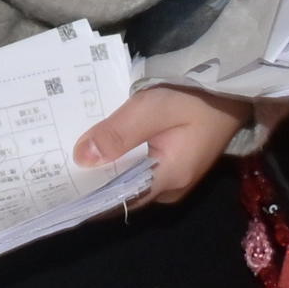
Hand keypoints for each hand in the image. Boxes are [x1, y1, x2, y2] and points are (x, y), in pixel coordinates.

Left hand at [69, 80, 258, 205]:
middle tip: (51, 168)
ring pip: (128, 181)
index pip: (116, 201)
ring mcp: (174, 176)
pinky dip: (117, 160)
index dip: (85, 196)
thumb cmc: (197, 96)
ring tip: (64, 157)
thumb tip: (80, 159)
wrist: (236, 86)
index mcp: (167, 180)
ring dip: (102, 170)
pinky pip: (139, 169)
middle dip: (89, 182)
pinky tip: (95, 145)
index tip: (55, 187)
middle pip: (121, 193)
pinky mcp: (174, 162)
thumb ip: (117, 134)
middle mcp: (170, 188)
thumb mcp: (153, 108)